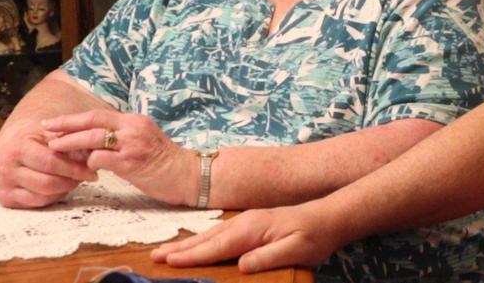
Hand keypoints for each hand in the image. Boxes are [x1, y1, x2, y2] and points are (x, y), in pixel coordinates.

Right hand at [0, 122, 97, 207]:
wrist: (11, 146)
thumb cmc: (36, 139)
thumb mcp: (52, 134)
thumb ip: (69, 143)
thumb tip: (92, 155)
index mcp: (16, 149)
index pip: (50, 162)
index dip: (74, 168)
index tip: (92, 170)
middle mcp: (6, 169)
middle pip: (47, 183)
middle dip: (71, 181)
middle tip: (89, 176)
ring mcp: (4, 186)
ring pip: (42, 196)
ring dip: (64, 189)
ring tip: (76, 180)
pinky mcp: (6, 199)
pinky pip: (36, 203)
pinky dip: (53, 196)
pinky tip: (62, 187)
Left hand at [42, 110, 195, 206]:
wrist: (188, 175)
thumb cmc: (165, 162)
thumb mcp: (144, 140)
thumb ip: (122, 137)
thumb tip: (93, 142)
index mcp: (135, 120)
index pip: (98, 114)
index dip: (74, 118)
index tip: (55, 122)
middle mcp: (133, 128)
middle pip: (93, 120)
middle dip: (66, 125)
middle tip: (46, 129)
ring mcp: (132, 144)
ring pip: (93, 138)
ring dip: (70, 143)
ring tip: (54, 148)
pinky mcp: (131, 162)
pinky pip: (101, 159)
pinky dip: (88, 163)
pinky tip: (84, 170)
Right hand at [152, 204, 338, 272]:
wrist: (329, 217)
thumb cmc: (314, 236)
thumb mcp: (296, 250)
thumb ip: (268, 257)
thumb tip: (241, 265)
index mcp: (252, 230)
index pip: (216, 246)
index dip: (191, 256)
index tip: (167, 262)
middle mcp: (245, 222)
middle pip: (207, 238)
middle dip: (180, 248)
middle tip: (154, 256)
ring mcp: (247, 221)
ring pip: (212, 235)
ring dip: (188, 243)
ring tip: (167, 251)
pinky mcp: (252, 224)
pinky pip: (221, 233)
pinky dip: (204, 240)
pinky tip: (198, 244)